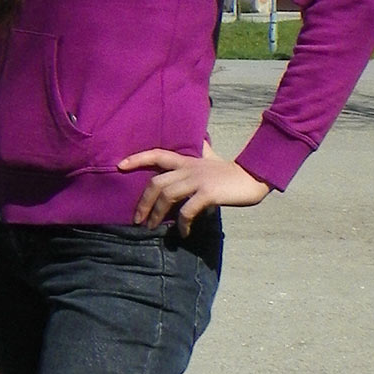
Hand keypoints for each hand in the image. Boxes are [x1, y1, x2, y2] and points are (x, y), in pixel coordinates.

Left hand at [119, 140, 269, 226]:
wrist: (254, 178)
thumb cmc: (231, 171)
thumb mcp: (212, 158)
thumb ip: (202, 151)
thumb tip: (200, 140)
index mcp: (187, 161)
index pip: (157, 154)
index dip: (137, 158)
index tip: (119, 166)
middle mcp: (189, 169)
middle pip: (156, 182)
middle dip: (143, 202)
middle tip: (138, 220)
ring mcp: (198, 180)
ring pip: (167, 195)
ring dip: (156, 214)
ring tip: (152, 228)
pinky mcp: (208, 193)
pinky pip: (187, 210)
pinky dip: (182, 224)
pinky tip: (183, 233)